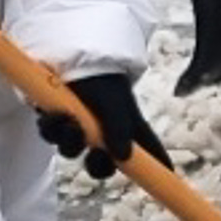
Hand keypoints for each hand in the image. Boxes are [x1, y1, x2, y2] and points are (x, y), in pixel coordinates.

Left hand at [37, 73, 171, 179]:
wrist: (67, 45)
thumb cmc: (98, 71)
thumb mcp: (114, 99)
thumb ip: (119, 127)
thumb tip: (124, 156)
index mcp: (124, 123)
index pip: (146, 148)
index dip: (158, 164)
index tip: (169, 176)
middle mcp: (101, 127)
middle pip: (103, 162)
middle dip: (98, 165)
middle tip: (95, 156)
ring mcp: (77, 123)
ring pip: (72, 149)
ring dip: (69, 141)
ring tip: (67, 122)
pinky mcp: (54, 115)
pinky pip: (50, 132)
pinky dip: (50, 126)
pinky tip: (51, 113)